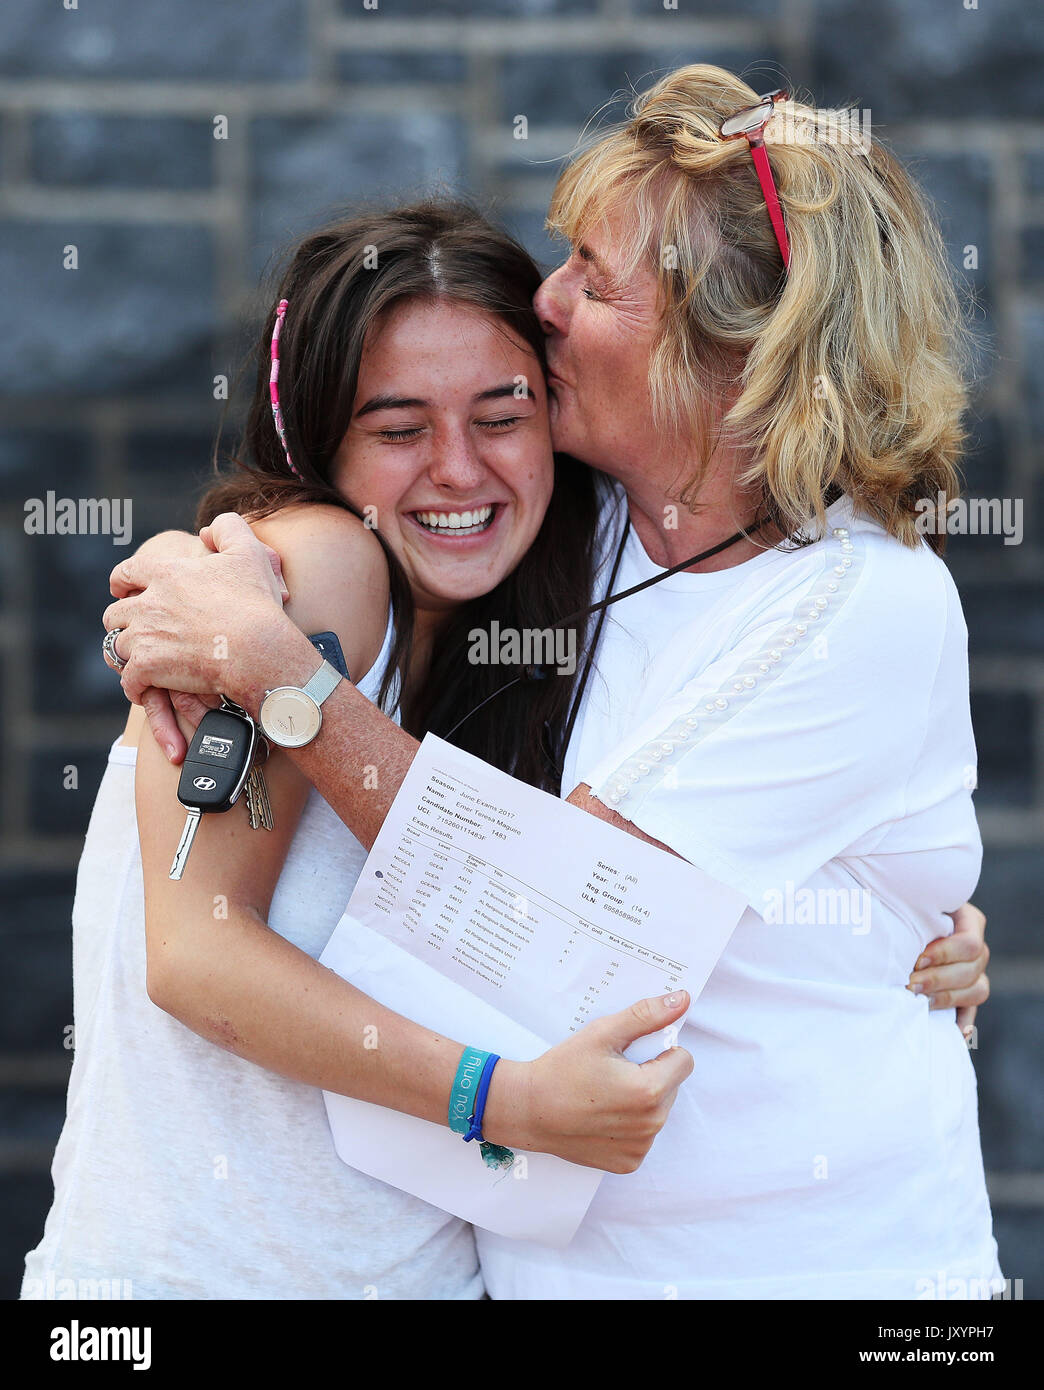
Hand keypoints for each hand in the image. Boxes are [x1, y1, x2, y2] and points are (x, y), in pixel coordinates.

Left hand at [104, 513, 293, 753]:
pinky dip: (134, 686)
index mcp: (166, 574)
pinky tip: (143, 689)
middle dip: (121, 623)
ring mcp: (145, 636)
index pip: (125, 573)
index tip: (120, 591)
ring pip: (118, 647)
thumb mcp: (249, 552)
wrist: (258, 649)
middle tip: (135, 632)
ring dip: (128, 655)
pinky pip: (128, 679)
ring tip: (142, 663)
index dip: (120, 583)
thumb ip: (228, 529)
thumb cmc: (256, 603)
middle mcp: (148, 604)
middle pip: (114, 614)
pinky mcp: (148, 667)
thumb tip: (205, 531)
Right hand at [484, 991, 693, 1172]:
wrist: (528, 1109)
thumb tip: (681, 1000)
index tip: (631, 1053)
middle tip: (613, 1072)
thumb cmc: (562, 1069)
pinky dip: (629, 1124)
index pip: (684, 1060)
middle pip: (672, 1086)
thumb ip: (646, 1016)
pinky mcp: (628, 1163)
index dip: (660, 1050)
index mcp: (649, 1090)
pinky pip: (644, 1135)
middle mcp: (651, 1124)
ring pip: (659, 1110)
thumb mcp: (603, 1033)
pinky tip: (602, 1115)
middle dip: (651, 1074)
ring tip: (604, 1093)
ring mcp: (640, 1147)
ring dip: (642, 1099)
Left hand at [907, 901, 988, 1037]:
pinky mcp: (966, 993)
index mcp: (968, 920)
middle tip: (909, 983)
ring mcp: (975, 972)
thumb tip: (900, 934)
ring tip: (918, 1001)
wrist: (902, 912)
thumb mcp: (913, 901)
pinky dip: (962, 1024)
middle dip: (938, 980)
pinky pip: (971, 1011)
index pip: (969, 943)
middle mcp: (976, 948)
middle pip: (972, 970)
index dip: (945, 954)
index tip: (917, 960)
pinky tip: (951, 1033)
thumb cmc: (904, 904)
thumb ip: (915, 912)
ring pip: (977, 991)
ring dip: (945, 999)